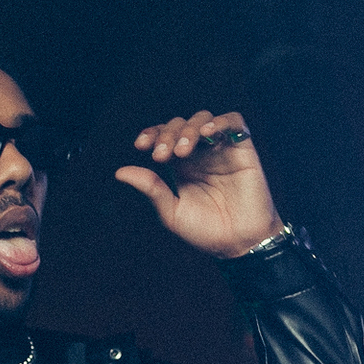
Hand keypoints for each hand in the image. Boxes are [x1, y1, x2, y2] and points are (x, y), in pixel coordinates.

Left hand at [114, 111, 283, 258]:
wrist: (240, 243)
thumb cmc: (207, 232)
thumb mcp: (172, 212)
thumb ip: (151, 189)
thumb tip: (120, 172)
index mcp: (182, 166)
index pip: (164, 137)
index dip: (152, 134)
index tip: (140, 145)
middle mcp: (201, 154)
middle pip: (180, 125)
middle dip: (167, 135)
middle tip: (161, 156)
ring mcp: (222, 150)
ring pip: (202, 119)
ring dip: (188, 129)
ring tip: (182, 150)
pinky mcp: (243, 149)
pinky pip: (233, 122)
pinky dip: (220, 121)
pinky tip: (207, 133)